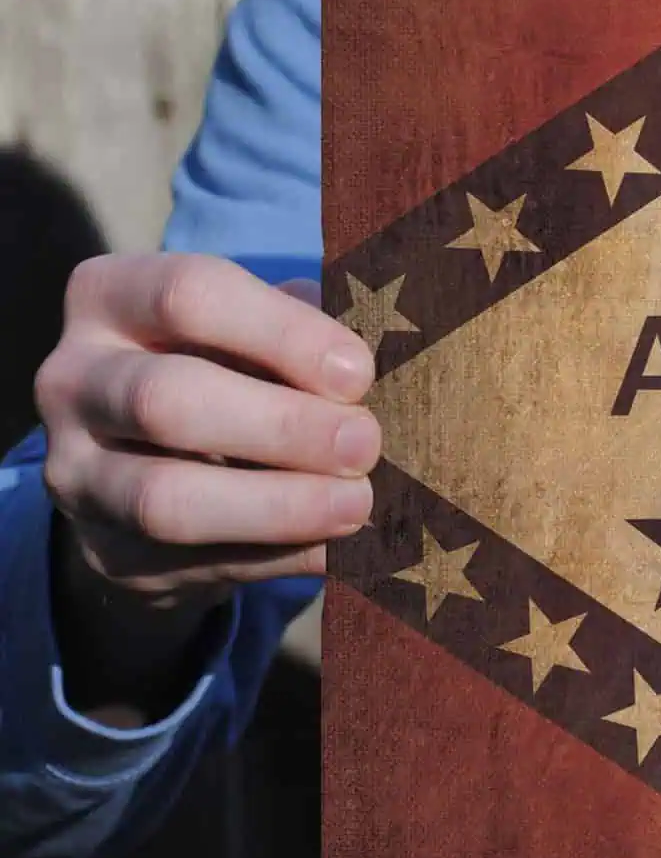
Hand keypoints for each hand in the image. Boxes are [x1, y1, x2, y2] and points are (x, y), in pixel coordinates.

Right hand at [34, 252, 381, 605]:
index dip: (284, 334)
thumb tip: (390, 339)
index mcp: (112, 297)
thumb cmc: (232, 373)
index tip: (359, 371)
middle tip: (366, 444)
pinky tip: (346, 549)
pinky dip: (286, 557)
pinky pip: (200, 563)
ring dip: (279, 506)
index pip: (190, 295)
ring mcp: (78, 474)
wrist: (156, 475)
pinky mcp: (108, 553)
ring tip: (360, 504)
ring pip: (167, 498)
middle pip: (167, 399)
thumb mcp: (254, 334)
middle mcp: (74, 380)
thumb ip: (307, 328)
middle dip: (283, 426)